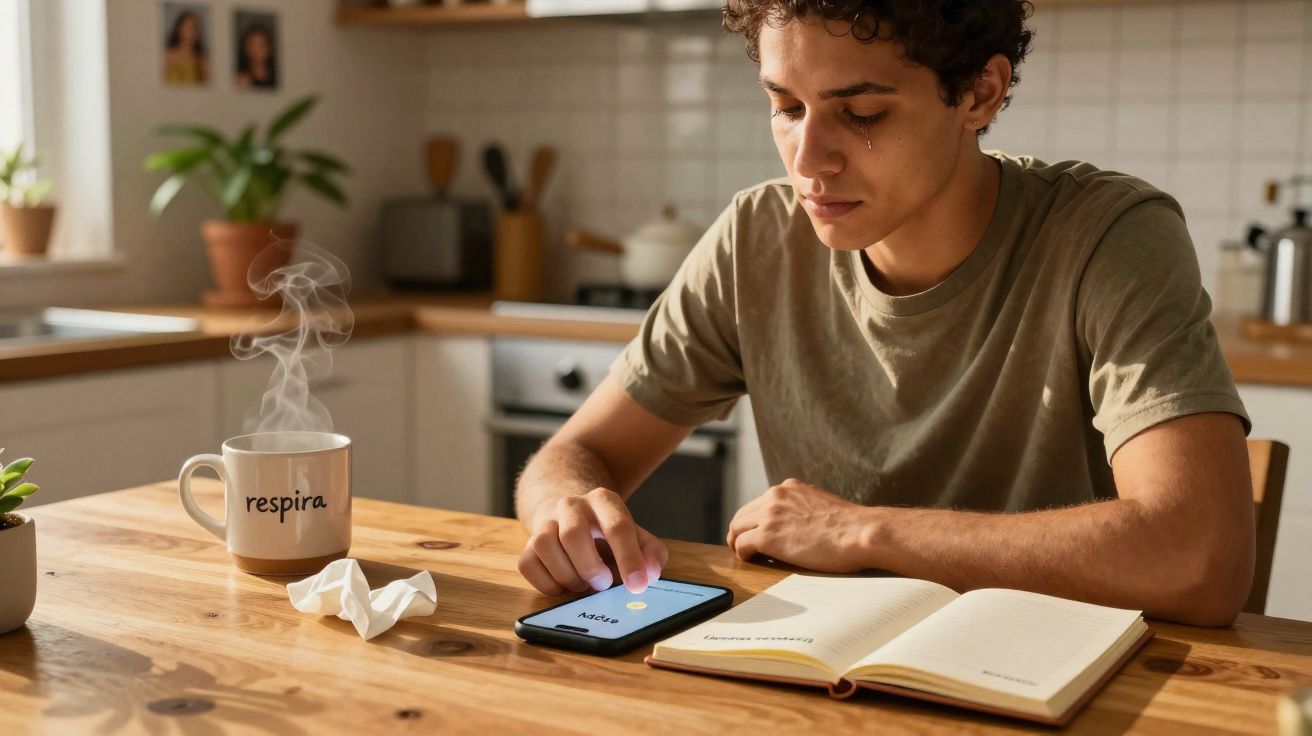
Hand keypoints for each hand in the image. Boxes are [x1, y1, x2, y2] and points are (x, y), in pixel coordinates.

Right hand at [518, 488, 668, 596]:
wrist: (571, 516)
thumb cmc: (608, 532)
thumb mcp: (636, 536)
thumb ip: (651, 553)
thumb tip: (651, 574)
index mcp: (603, 501)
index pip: (617, 527)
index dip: (629, 559)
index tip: (638, 585)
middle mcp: (571, 505)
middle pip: (573, 534)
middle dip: (590, 567)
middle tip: (603, 584)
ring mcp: (546, 522)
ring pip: (545, 546)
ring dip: (567, 575)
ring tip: (583, 584)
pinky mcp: (528, 543)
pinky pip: (527, 564)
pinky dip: (546, 583)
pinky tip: (563, 585)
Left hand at [726, 478, 873, 572]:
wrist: (860, 533)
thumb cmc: (851, 527)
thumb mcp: (822, 504)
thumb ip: (804, 508)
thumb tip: (800, 524)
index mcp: (789, 487)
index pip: (760, 502)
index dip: (755, 520)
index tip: (756, 531)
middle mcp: (776, 496)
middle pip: (743, 514)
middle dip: (740, 530)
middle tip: (741, 545)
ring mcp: (770, 515)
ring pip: (737, 528)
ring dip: (737, 542)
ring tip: (744, 554)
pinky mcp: (768, 536)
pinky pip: (742, 545)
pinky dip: (742, 554)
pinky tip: (751, 560)